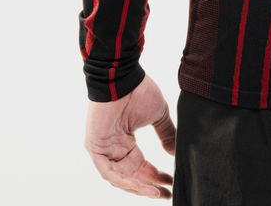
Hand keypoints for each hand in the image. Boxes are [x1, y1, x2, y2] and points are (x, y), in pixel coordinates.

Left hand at [84, 73, 175, 198]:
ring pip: (119, 177)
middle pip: (131, 176)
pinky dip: (122, 180)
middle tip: (165, 194)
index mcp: (126, 142)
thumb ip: (166, 134)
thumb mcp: (158, 115)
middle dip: (148, 187)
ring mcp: (103, 149)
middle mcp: (114, 148)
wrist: (124, 77)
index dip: (155, 176)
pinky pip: (107, 171)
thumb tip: (175, 152)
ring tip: (156, 193)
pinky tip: (138, 185)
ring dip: (137, 187)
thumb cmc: (139, 91)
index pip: (140, 166)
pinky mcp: (95, 147)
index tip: (171, 183)